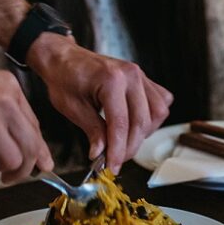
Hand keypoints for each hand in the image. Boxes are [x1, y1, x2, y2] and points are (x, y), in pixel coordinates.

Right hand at [0, 60, 53, 182]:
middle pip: (30, 148)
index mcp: (9, 87)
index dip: (38, 150)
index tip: (42, 164)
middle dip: (22, 168)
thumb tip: (32, 149)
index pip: (35, 126)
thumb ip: (6, 113)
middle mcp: (5, 103)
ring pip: (12, 162)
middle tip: (10, 177)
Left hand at [27, 33, 172, 172]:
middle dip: (129, 147)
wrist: (64, 57)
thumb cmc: (64, 78)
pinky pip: (160, 100)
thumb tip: (101, 154)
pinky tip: (136, 125)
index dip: (117, 151)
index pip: (120, 124)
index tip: (111, 167)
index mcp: (111, 80)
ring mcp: (140, 75)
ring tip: (124, 142)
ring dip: (143, 133)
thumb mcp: (72, 108)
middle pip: (141, 122)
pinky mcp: (143, 78)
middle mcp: (131, 75)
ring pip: (157, 113)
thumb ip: (92, 131)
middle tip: (114, 160)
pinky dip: (152, 117)